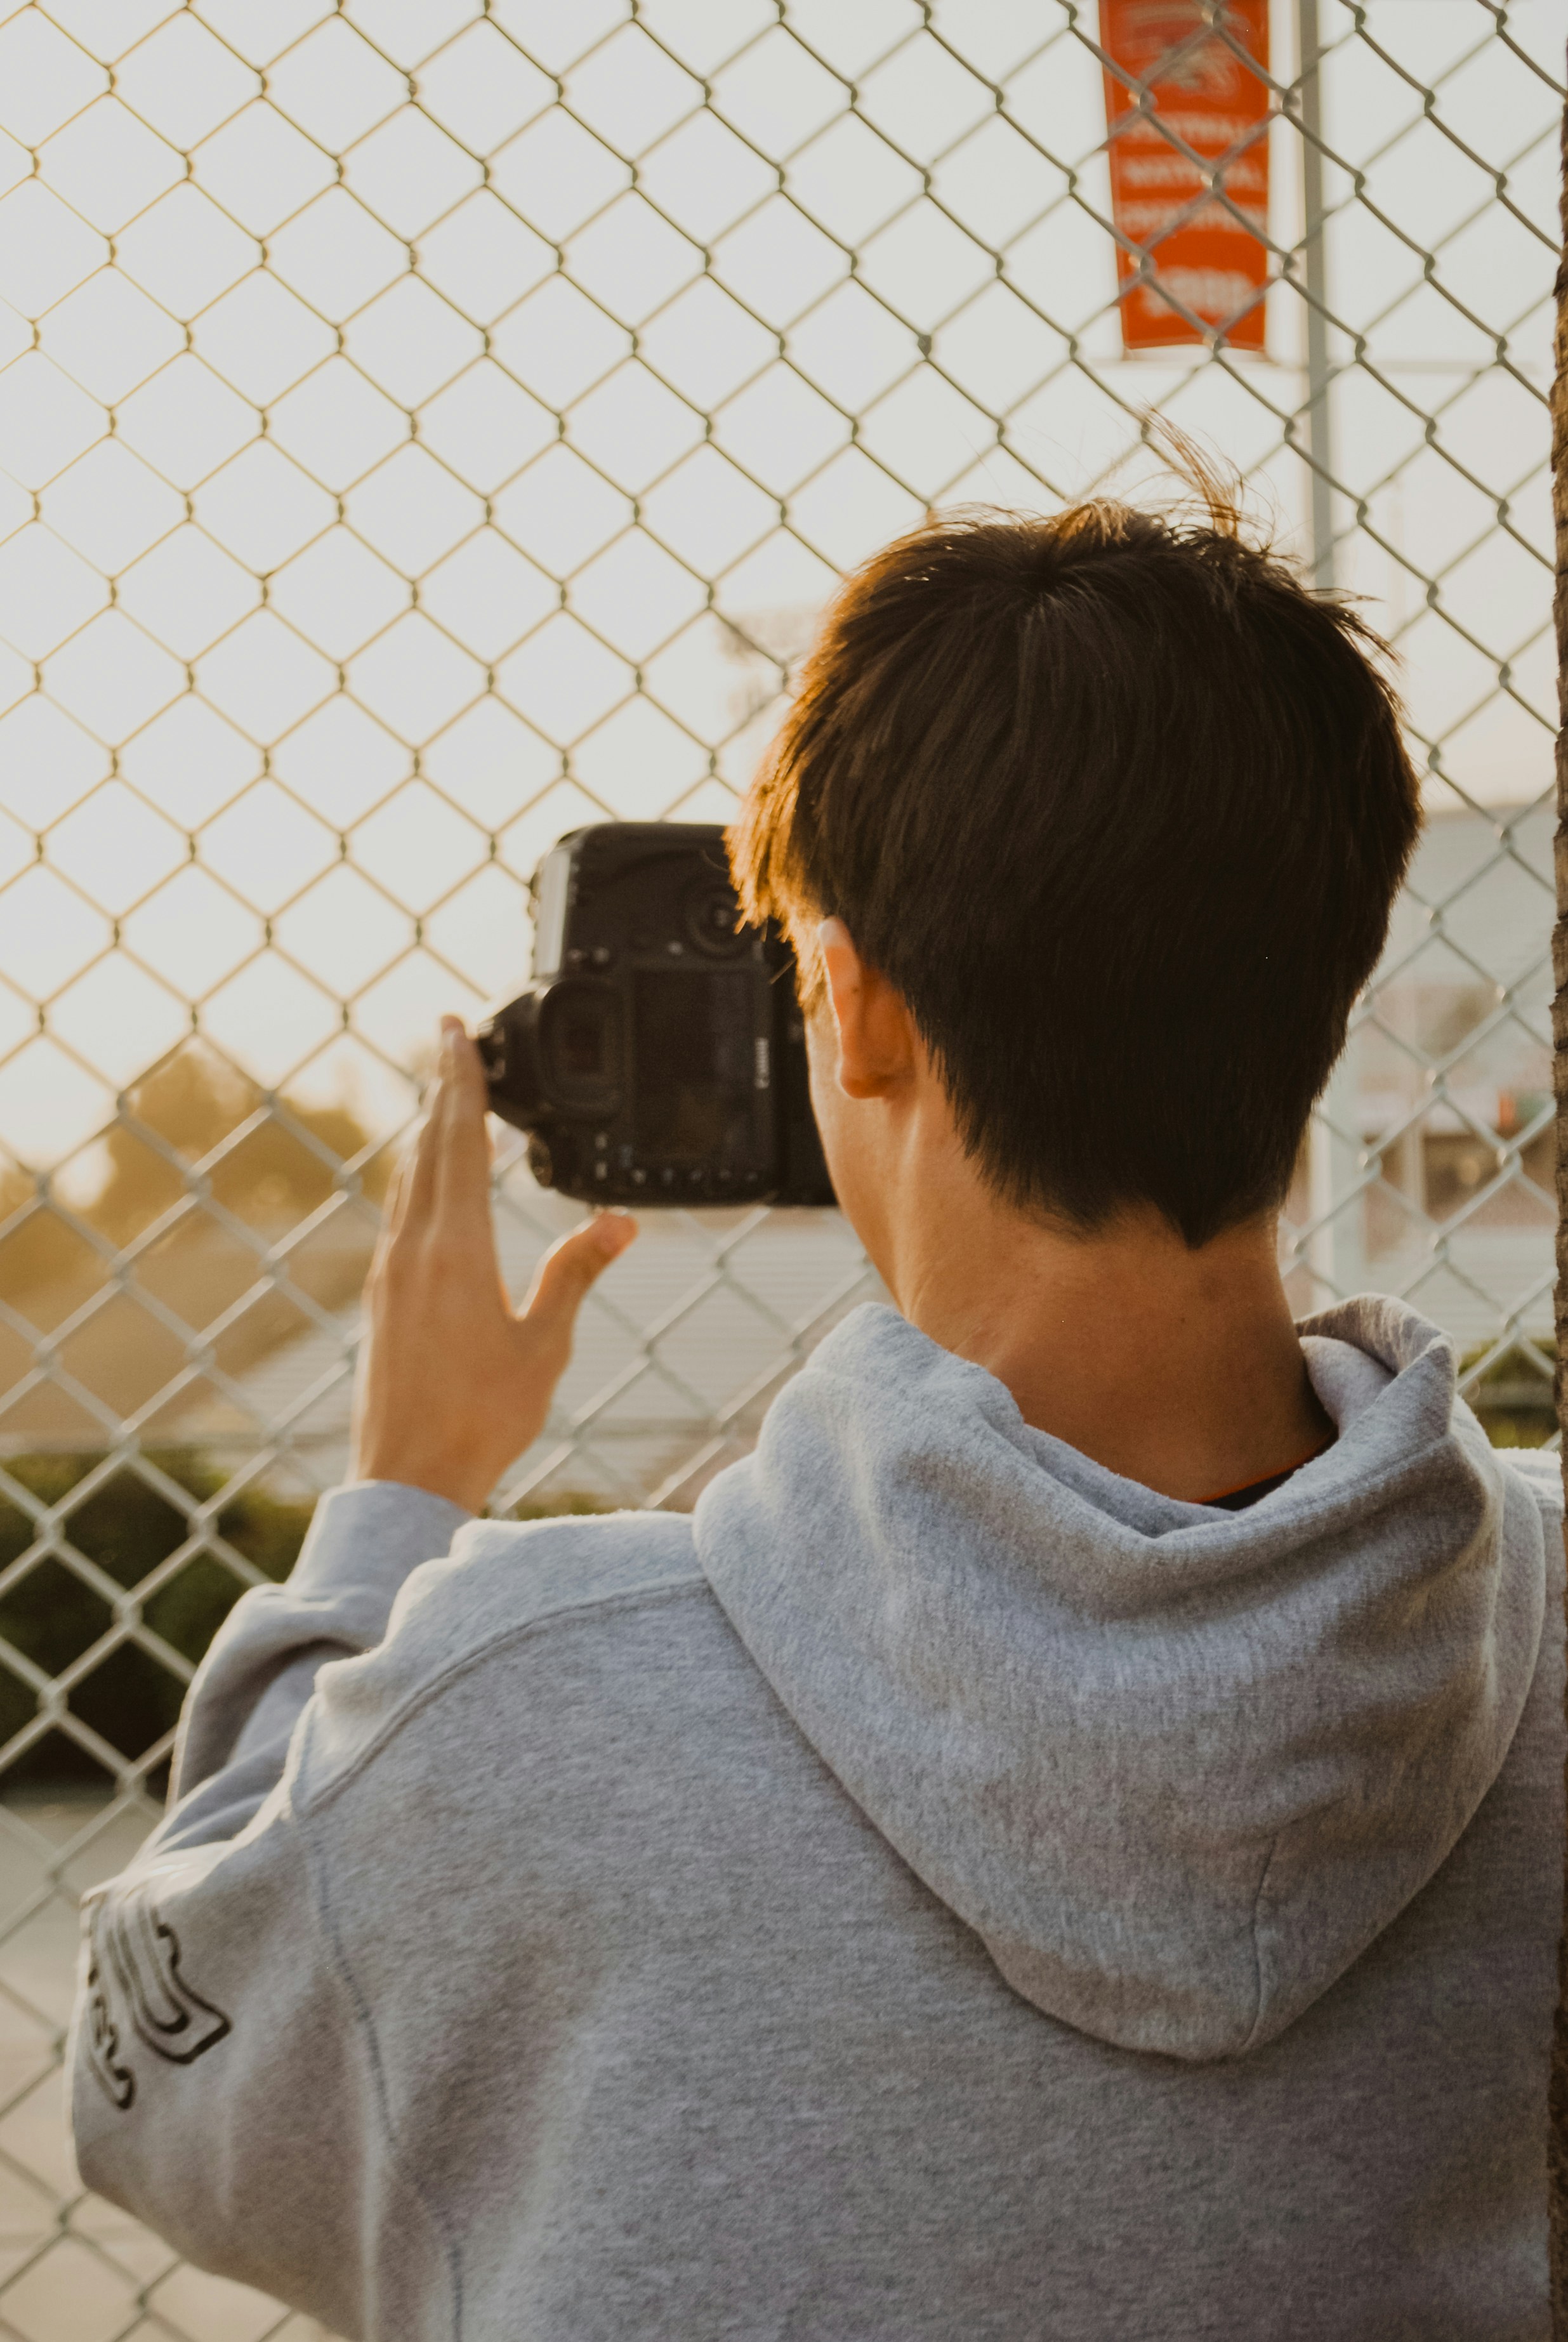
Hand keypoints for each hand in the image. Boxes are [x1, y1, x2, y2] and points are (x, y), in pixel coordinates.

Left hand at [350, 1016, 636, 1511]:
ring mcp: (389, 1270)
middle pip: (428, 1146)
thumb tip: (617, 1221)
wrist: (407, 1474)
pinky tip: (427, 1179)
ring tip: (444, 1094)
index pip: (459, 1143)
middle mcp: (412, 1249)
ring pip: (408, 1177)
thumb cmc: (481, 1417)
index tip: (460, 1033)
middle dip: (442, 1087)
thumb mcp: (544, 1345)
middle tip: (450, 1034)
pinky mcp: (382, 1294)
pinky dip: (419, 1174)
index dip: (462, 1083)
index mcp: (454, 1251)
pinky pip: (401, 1210)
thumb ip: (575, 1274)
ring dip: (428, 1128)